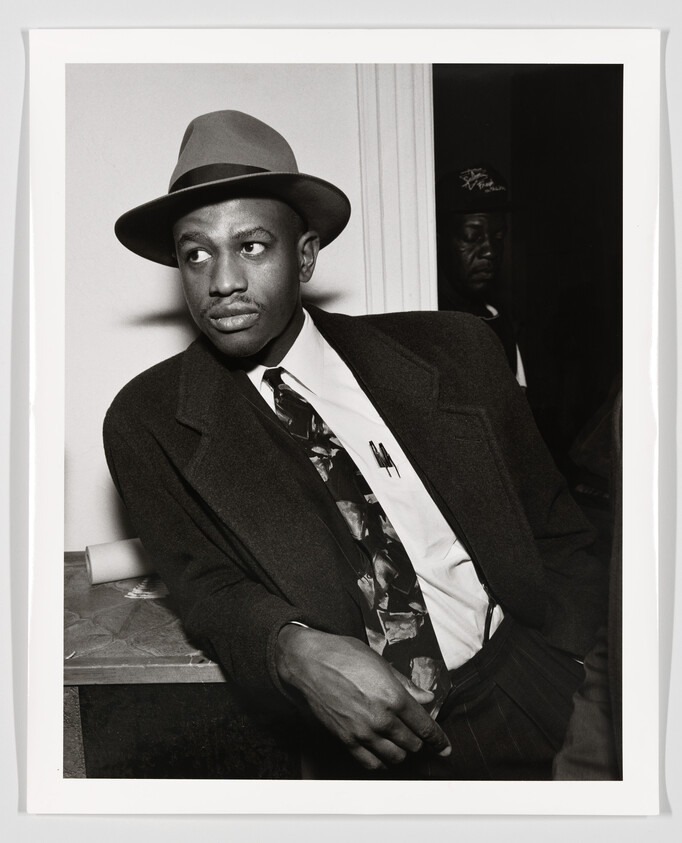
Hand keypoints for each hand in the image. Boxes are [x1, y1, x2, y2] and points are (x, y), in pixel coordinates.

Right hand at [275, 625, 450, 769]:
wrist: (309, 662)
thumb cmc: (344, 655)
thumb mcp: (381, 663)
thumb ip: (406, 685)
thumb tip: (427, 698)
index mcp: (394, 697)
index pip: (425, 727)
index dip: (439, 740)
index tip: (445, 748)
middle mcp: (381, 719)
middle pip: (413, 744)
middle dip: (420, 741)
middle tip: (417, 734)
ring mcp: (363, 732)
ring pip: (395, 757)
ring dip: (402, 751)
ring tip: (401, 742)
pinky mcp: (346, 740)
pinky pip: (371, 763)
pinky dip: (382, 761)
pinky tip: (383, 752)